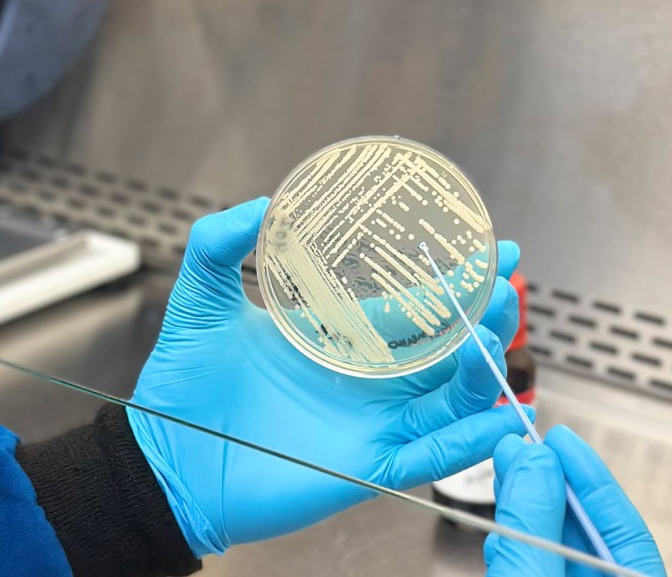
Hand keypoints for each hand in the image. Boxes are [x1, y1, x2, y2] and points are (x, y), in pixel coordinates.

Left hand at [128, 197, 530, 555]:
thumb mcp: (202, 299)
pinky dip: (468, 441)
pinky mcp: (368, 467)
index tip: (491, 250)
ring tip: (496, 332)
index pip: (409, 305)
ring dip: (482, 370)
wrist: (164, 453)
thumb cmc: (181, 384)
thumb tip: (261, 203)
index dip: (452, 280)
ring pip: (449, 398)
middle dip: (483, 315)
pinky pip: (430, 455)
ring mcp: (371, 424)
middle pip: (444, 348)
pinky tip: (499, 418)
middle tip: (507, 282)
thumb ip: (220, 243)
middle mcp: (364, 381)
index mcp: (337, 339)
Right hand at [486, 426, 666, 575]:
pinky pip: (537, 562)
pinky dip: (519, 538)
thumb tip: (536, 460)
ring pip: (558, 545)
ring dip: (529, 506)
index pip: (625, 527)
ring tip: (507, 471)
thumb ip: (535, 523)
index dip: (590, 477)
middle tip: (523, 448)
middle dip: (551, 485)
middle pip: (588, 532)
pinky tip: (503, 519)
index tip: (560, 439)